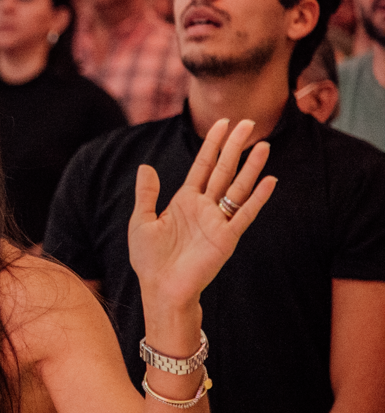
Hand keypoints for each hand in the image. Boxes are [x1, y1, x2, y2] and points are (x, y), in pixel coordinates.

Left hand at [129, 118, 275, 309]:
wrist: (160, 289)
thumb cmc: (149, 260)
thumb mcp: (141, 221)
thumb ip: (147, 194)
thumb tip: (146, 166)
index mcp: (184, 201)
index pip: (202, 166)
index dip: (212, 144)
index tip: (223, 124)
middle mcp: (204, 207)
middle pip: (223, 170)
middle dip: (235, 146)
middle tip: (249, 123)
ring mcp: (217, 221)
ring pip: (237, 187)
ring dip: (251, 167)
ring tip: (263, 145)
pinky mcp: (226, 238)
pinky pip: (245, 214)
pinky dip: (257, 197)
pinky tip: (270, 180)